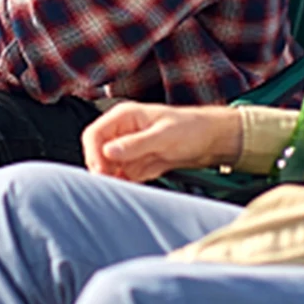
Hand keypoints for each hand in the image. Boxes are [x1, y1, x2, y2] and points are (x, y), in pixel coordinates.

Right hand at [82, 102, 241, 181]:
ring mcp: (128, 149)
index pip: (94, 134)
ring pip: (107, 167)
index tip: (102, 171)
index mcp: (124, 116)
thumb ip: (135, 144)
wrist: (211, 139)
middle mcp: (122, 132)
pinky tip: (135, 186)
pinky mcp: (136, 164)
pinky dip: (125, 183)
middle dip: (102, 169)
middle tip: (114, 183)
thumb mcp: (164, 136)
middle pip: (96, 153)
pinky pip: (122, 176)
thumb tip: (107, 151)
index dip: (93, 153)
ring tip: (128, 185)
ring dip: (113, 178)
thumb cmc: (191, 128)